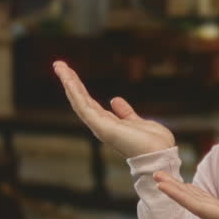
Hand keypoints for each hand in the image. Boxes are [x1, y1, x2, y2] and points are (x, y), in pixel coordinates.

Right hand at [53, 60, 174, 157]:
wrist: (160, 154)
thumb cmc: (153, 142)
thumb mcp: (137, 122)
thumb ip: (125, 112)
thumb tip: (114, 100)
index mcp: (109, 123)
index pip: (89, 102)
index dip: (79, 87)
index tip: (70, 72)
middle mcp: (101, 125)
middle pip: (81, 100)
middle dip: (70, 81)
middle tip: (58, 64)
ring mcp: (100, 126)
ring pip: (79, 101)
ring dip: (69, 83)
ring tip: (59, 65)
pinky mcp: (102, 127)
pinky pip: (84, 107)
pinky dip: (75, 93)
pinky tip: (68, 80)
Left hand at [153, 171, 218, 218]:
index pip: (200, 208)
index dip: (180, 196)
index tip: (162, 184)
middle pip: (194, 206)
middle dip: (175, 191)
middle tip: (156, 175)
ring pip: (200, 205)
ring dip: (183, 193)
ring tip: (167, 180)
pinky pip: (211, 206)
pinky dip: (198, 196)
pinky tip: (191, 190)